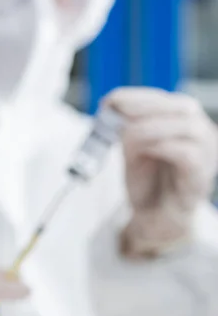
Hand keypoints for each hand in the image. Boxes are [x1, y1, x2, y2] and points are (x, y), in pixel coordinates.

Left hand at [104, 87, 217, 257]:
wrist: (156, 218)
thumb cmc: (148, 184)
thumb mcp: (132, 150)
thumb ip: (127, 129)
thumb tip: (112, 107)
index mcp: (184, 123)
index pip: (166, 99)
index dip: (137, 97)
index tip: (110, 100)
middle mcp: (201, 133)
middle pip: (183, 106)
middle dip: (145, 107)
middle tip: (118, 114)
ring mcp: (206, 154)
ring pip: (188, 127)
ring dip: (153, 127)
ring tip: (127, 135)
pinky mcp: (201, 175)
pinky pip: (189, 154)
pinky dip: (165, 147)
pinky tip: (146, 150)